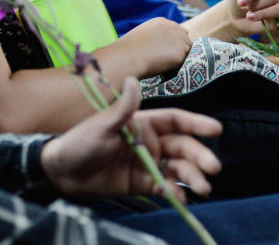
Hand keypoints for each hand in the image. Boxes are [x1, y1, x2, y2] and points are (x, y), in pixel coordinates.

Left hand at [41, 77, 221, 200]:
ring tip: (201, 189)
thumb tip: (134, 78)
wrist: (63, 173)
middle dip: (199, 156)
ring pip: (177, 169)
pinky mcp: (142, 184)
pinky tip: (180, 199)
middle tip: (212, 168)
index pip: (175, 120)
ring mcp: (147, 163)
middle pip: (182, 147)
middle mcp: (150, 142)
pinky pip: (165, 187)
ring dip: (192, 177)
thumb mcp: (102, 124)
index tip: (216, 129)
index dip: (196, 123)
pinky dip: (175, 193)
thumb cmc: (80, 142)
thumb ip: (123, 107)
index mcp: (143, 123)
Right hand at [119, 18, 192, 75]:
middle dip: (180, 49)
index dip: (173, 43)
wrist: (126, 56)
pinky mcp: (180, 52)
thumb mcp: (141, 35)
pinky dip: (179, 67)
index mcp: (162, 21)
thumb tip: (156, 47)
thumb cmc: (128, 50)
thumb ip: (154, 37)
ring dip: (180, 59)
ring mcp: (178, 39)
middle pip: (186, 39)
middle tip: (168, 61)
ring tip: (166, 66)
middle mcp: (173, 27)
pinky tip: (167, 70)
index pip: (177, 31)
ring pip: (188, 51)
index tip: (166, 52)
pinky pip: (185, 62)